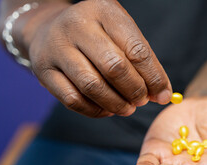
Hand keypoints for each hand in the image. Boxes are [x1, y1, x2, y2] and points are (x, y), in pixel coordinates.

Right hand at [25, 0, 171, 116]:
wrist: (49, 29)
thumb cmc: (96, 34)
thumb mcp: (121, 34)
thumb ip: (142, 61)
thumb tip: (162, 94)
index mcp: (104, 11)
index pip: (136, 50)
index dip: (154, 78)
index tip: (163, 95)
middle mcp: (78, 25)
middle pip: (114, 67)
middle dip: (135, 90)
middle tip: (142, 101)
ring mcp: (57, 47)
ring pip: (92, 86)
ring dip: (116, 104)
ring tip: (128, 108)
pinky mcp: (43, 70)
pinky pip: (73, 100)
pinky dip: (95, 111)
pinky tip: (107, 110)